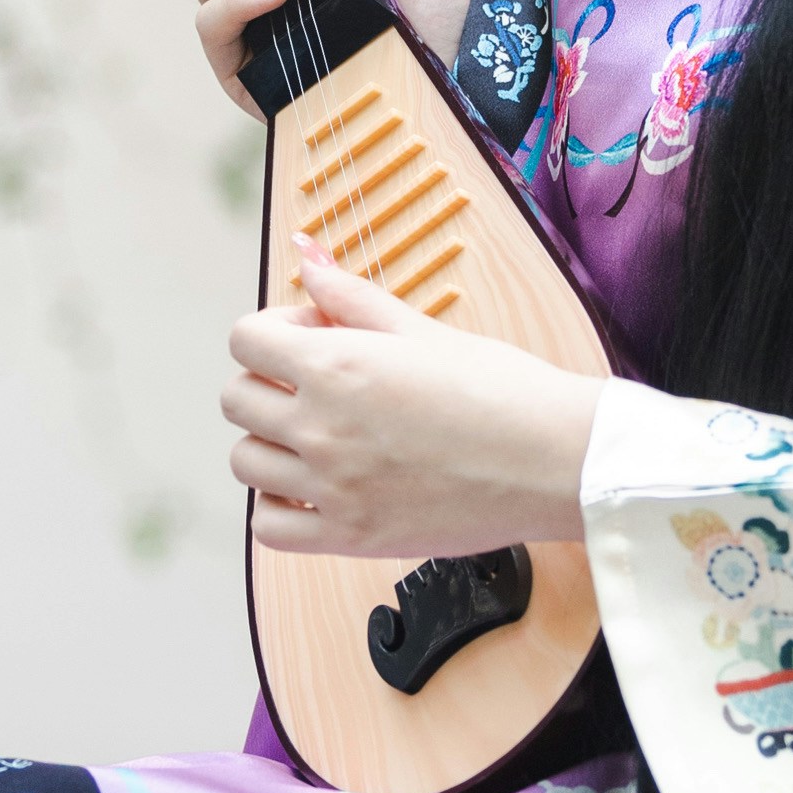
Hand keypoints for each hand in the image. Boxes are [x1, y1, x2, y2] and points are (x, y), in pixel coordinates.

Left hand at [224, 247, 602, 559]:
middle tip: (314, 387)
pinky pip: (268, 527)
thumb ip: (351, 297)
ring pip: (245, 462)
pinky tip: (310, 488)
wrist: (555, 460)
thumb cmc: (502, 390)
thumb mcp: (421, 329)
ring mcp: (331, 487)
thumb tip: (307, 255)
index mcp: (336, 364)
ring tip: (317, 437)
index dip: (270, 332)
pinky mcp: (350, 536)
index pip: (244, 340)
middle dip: (267, 384)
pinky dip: (276, 506)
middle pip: (236, 399)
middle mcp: (322, 427)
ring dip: (270, 443)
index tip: (307, 338)